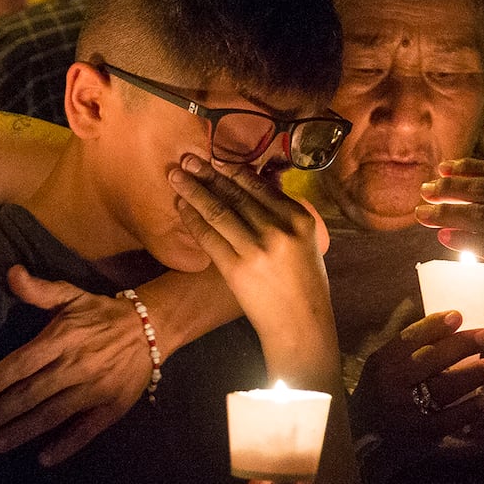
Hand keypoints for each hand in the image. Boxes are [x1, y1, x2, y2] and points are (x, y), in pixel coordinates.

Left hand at [0, 265, 150, 465]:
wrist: (152, 327)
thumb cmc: (102, 313)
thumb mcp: (71, 295)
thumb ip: (39, 290)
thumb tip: (11, 273)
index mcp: (63, 338)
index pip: (22, 363)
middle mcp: (76, 366)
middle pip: (30, 394)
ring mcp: (94, 389)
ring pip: (51, 415)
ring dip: (21, 432)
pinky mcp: (112, 407)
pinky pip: (86, 430)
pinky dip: (66, 446)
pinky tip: (43, 459)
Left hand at [169, 155, 331, 346]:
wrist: (301, 326)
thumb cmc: (305, 285)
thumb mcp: (307, 242)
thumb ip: (285, 216)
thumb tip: (257, 187)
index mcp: (299, 218)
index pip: (260, 186)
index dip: (233, 169)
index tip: (216, 157)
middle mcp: (279, 229)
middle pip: (236, 194)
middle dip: (208, 173)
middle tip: (187, 158)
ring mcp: (257, 248)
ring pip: (218, 210)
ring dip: (193, 190)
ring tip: (176, 175)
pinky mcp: (237, 268)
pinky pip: (209, 236)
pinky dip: (192, 218)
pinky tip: (181, 206)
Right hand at [351, 310, 483, 449]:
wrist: (360, 439)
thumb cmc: (377, 396)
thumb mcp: (381, 369)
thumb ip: (405, 352)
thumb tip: (447, 331)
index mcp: (382, 364)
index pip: (409, 339)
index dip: (434, 326)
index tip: (457, 315)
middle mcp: (392, 384)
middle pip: (431, 359)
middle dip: (461, 345)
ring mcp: (406, 410)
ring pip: (444, 388)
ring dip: (473, 375)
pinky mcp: (420, 434)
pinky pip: (450, 419)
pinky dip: (469, 409)